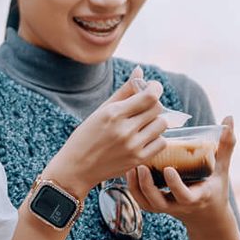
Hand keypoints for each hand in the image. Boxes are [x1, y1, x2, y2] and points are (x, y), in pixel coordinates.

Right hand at [43, 69, 168, 196]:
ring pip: (162, 124)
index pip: (149, 96)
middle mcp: (124, 129)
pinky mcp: (138, 160)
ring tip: (143, 123)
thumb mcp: (101, 110)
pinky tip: (144, 137)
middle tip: (144, 106)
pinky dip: (156, 138)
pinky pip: (161, 142)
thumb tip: (140, 71)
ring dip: (155, 121)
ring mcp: (132, 146)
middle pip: (157, 108)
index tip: (153, 87)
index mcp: (113, 113)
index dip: (155, 88)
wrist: (77, 168)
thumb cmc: (86, 136)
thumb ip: (124, 90)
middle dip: (153, 104)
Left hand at [126, 115, 236, 226]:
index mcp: (197, 197)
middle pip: (159, 203)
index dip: (175, 185)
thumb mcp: (223, 169)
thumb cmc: (215, 187)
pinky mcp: (156, 208)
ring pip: (147, 203)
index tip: (168, 169)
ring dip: (137, 187)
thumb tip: (229, 119)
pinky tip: (129, 171)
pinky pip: (141, 202)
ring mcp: (166, 208)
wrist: (206, 214)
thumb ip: (225, 145)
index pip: (184, 195)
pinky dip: (133, 189)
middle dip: (148, 186)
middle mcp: (179, 206)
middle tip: (141, 166)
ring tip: (132, 166)